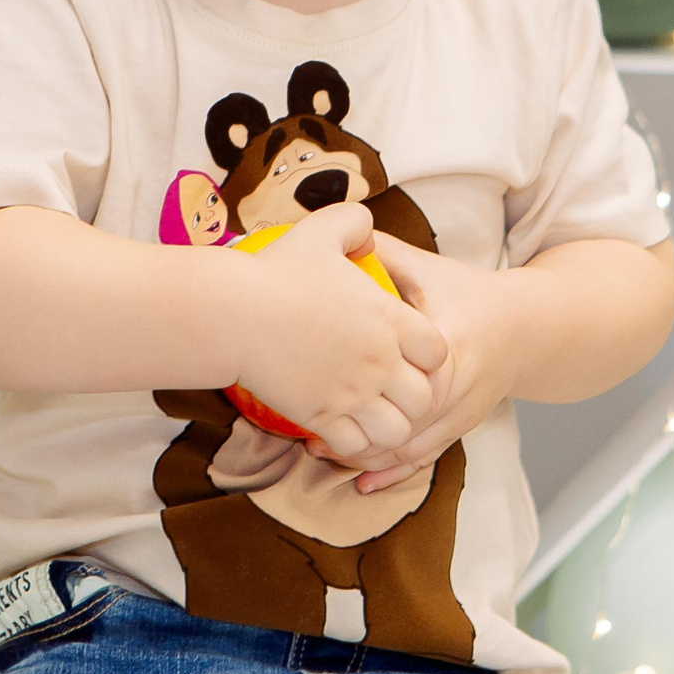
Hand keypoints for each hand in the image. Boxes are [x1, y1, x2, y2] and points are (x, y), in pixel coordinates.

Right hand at [228, 204, 447, 459]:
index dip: (428, 356)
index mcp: (389, 320)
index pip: (438, 353)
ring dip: (387, 426)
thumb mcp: (324, 229)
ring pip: (396, 431)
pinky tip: (338, 426)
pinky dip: (353, 443)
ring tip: (369, 414)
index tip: (406, 352)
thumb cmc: (277, 270)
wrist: (235, 313)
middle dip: (413, 398)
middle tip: (390, 389)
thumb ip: (355, 225)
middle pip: (424, 398)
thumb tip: (368, 237)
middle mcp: (380, 362)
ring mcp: (353, 394)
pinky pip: (356, 447)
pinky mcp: (322, 418)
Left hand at [316, 235, 521, 492]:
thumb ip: (382, 253)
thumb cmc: (468, 293)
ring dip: (368, 457)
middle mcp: (460, 384)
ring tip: (323, 454)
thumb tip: (329, 236)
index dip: (368, 385)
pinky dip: (390, 472)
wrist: (526, 330)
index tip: (322, 386)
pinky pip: (423, 459)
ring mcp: (462, 413)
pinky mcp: (460, 430)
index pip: (409, 372)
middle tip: (308, 434)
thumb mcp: (428, 268)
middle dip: (359, 432)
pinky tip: (359, 483)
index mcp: (450, 339)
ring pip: (412, 448)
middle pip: (406, 420)